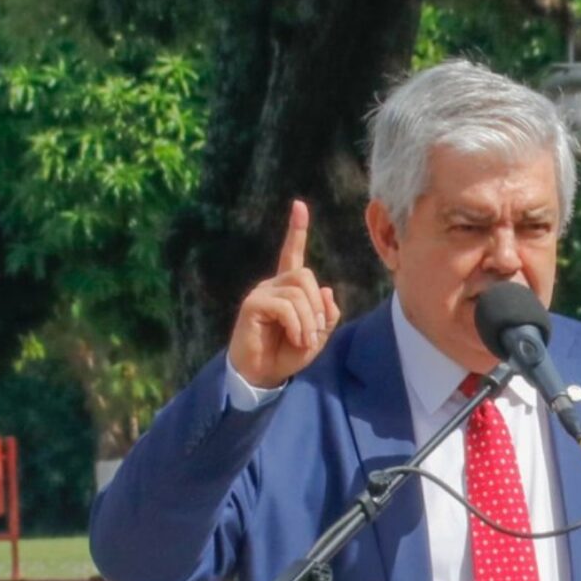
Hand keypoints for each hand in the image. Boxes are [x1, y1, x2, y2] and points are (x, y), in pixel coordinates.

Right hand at [228, 200, 340, 388]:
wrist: (263, 374)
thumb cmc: (287, 354)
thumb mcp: (316, 335)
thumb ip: (326, 314)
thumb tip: (327, 290)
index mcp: (288, 288)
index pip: (292, 254)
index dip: (296, 231)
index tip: (299, 206)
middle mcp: (273, 285)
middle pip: (305, 275)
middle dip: (317, 305)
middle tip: (315, 332)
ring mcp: (261, 293)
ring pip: (298, 291)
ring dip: (309, 319)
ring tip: (303, 339)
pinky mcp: (253, 305)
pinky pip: (285, 306)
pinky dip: (297, 324)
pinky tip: (295, 338)